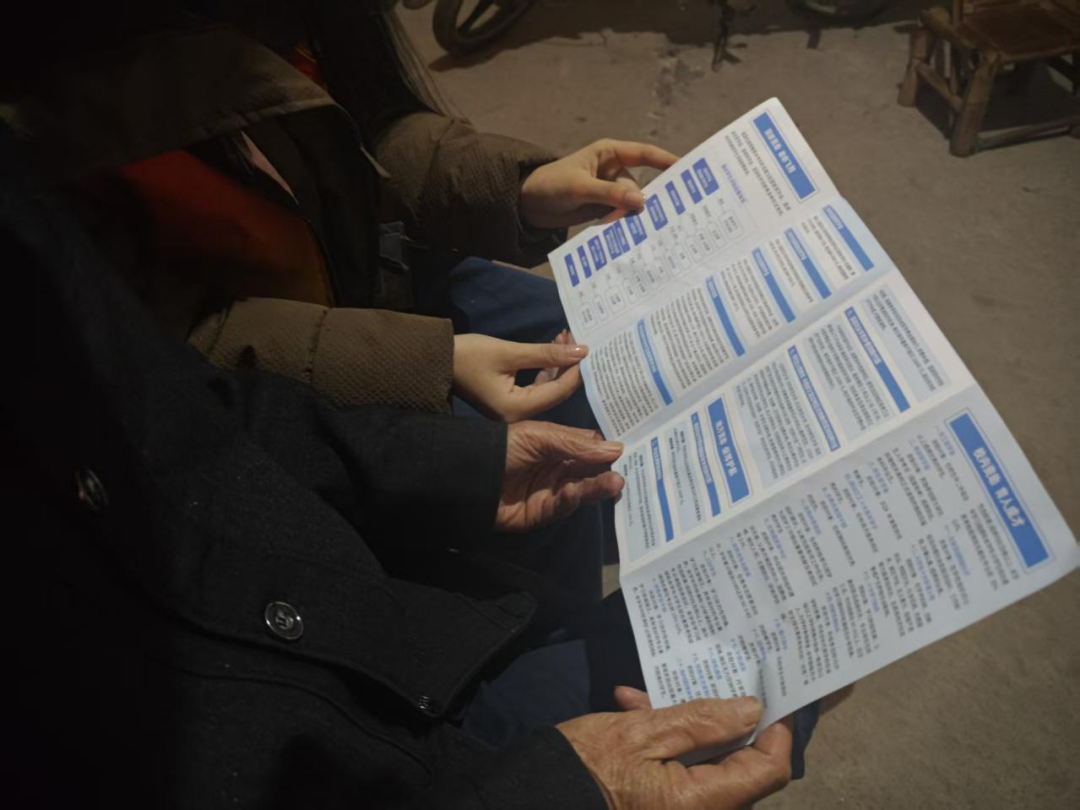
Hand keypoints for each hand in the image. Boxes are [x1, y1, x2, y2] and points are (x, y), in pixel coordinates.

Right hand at [454, 333, 586, 421]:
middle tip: (576, 338)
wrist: (436, 361)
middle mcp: (518, 415)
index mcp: (517, 409)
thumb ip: (546, 354)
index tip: (588, 346)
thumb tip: (581, 351)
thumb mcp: (509, 352)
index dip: (577, 369)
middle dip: (569, 364)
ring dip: (558, 362)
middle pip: (556, 391)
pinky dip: (546, 367)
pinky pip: (536, 386)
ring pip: (547, 387)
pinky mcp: (509, 400)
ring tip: (565, 337)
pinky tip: (553, 348)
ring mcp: (514, 409)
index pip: (559, 391)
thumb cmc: (468, 356)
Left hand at [496, 421, 623, 531]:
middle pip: (590, 471)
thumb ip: (575, 443)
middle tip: (627, 470)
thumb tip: (616, 448)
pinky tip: (575, 491)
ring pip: (582, 490)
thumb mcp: (540, 436)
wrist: (468, 473)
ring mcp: (551, 492)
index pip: (591, 448)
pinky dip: (571, 500)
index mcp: (559, 446)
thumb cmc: (503, 446)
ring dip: (598, 487)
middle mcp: (558, 469)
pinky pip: (561, 507)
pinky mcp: (541, 513)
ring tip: (615, 483)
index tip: (634, 449)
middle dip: (608, 471)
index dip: (609, 449)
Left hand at [520, 139, 679, 228]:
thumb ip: (609, 194)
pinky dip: (624, 225)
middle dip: (646, 201)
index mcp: (609, 154)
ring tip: (645, 233)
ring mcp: (608, 191)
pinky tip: (632, 237)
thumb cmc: (551, 184)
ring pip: (630, 205)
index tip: (687, 170)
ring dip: (633, 218)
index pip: (644, 154)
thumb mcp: (579, 187)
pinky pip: (620, 216)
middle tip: (666, 217)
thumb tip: (641, 202)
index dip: (666, 161)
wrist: (527, 204)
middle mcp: (613, 171)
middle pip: (638, 187)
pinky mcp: (602, 208)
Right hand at [558, 694, 792, 809]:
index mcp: (700, 804)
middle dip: (720, 720)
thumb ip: (701, 721)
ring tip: (641, 696)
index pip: (768, 770)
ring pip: (709, 764)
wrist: (538, 795)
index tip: (767, 693)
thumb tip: (753, 710)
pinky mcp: (665, 807)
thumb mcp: (641, 732)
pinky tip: (631, 709)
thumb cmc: (586, 766)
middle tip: (699, 682)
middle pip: (741, 766)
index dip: (776, 730)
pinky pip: (685, 774)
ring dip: (686, 727)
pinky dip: (668, 744)